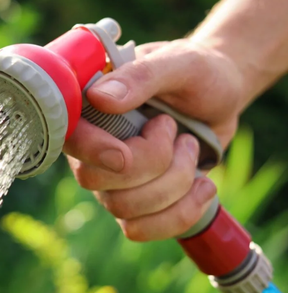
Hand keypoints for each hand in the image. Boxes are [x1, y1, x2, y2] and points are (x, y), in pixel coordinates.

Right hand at [63, 38, 245, 240]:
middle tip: (175, 130)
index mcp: (87, 106)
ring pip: (122, 208)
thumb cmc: (197, 72)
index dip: (92, 152)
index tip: (125, 152)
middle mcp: (89, 145)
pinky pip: (140, 229)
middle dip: (152, 164)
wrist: (222, 94)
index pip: (68, 139)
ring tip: (193, 148)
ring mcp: (109, 178)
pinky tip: (204, 187)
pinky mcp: (135, 203)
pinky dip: (180, 213)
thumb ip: (140, 76)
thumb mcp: (178, 62)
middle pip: (94, 181)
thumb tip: (98, 99)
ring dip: (174, 183)